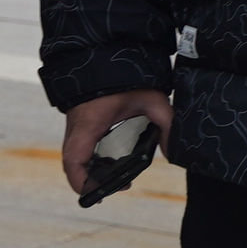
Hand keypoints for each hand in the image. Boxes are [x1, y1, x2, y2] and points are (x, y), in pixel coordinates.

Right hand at [58, 87, 174, 200]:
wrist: (104, 55)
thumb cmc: (125, 77)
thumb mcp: (152, 100)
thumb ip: (167, 124)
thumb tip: (173, 153)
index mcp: (88, 124)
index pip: (73, 159)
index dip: (80, 180)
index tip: (95, 192)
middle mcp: (77, 128)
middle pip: (72, 162)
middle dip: (90, 180)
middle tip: (120, 186)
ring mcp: (76, 126)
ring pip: (75, 156)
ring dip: (91, 169)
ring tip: (119, 177)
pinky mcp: (81, 123)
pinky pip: (80, 147)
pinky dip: (92, 158)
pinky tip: (114, 160)